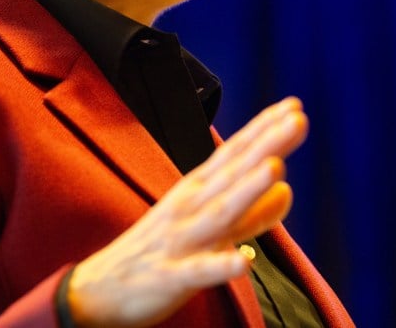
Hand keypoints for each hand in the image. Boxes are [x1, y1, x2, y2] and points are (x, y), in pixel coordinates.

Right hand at [68, 97, 308, 326]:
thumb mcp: (208, 226)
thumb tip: (288, 188)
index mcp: (198, 190)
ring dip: (247, 190)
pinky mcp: (171, 276)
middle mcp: (190, 206)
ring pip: (220, 213)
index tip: (294, 106)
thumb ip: (252, 212)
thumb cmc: (161, 251)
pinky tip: (244, 262)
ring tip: (276, 167)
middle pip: (233, 173)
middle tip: (297, 118)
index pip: (235, 154)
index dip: (264, 130)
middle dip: (265, 145)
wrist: (99, 290)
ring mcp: (180, 240)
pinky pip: (199, 271)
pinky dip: (221, 265)